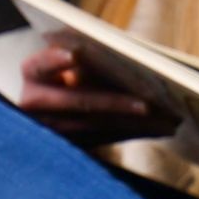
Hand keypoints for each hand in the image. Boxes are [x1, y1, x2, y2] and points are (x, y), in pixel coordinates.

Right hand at [18, 42, 177, 145]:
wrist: (60, 105)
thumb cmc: (74, 68)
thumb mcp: (73, 58)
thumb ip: (88, 55)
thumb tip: (120, 55)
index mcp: (33, 74)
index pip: (38, 65)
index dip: (54, 60)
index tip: (75, 54)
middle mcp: (34, 103)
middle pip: (77, 101)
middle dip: (114, 102)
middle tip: (147, 104)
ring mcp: (51, 128)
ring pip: (96, 126)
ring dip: (134, 122)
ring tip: (165, 118)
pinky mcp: (72, 144)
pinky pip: (107, 139)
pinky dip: (135, 132)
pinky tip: (160, 127)